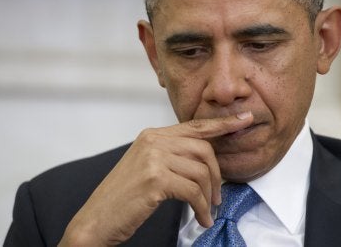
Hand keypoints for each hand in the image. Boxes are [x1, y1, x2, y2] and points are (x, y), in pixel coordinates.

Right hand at [59, 112, 253, 246]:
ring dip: (209, 196)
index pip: (195, 126)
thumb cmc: (123, 198)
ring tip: (206, 210)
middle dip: (217, 175)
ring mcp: (153, 158)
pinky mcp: (155, 179)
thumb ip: (172, 157)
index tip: (244, 120)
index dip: (223, 124)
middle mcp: (153, 141)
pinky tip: (201, 218)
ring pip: (201, 172)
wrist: (96, 220)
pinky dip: (202, 208)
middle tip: (217, 196)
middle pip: (204, 149)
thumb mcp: (147, 168)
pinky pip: (193, 191)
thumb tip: (205, 162)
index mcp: (152, 135)